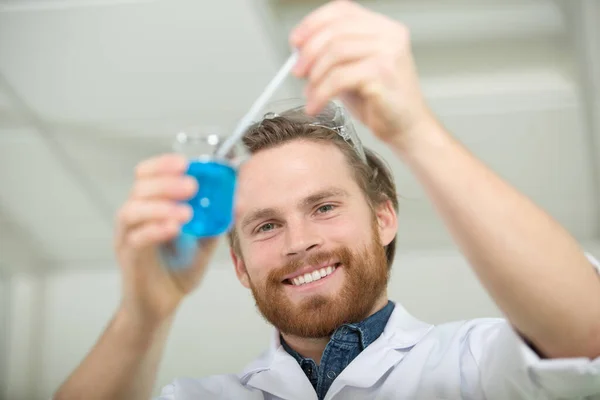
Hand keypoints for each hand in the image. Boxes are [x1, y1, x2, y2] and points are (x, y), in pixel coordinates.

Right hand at [114, 154, 218, 324]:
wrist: (161, 304)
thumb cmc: (178, 269)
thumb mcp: (203, 243)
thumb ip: (214, 223)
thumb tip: (234, 203)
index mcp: (150, 206)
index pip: (147, 175)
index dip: (162, 165)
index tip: (184, 164)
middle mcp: (135, 217)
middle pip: (139, 188)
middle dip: (166, 184)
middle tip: (192, 187)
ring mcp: (128, 236)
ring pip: (131, 211)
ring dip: (160, 207)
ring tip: (186, 213)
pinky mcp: (128, 257)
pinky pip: (135, 239)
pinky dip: (154, 231)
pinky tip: (174, 229)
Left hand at [291, 0, 431, 146]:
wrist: (406, 128)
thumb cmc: (381, 102)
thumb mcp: (353, 70)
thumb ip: (332, 55)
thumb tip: (299, 51)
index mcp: (382, 28)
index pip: (342, 10)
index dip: (313, 23)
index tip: (295, 42)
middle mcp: (388, 35)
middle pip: (335, 31)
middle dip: (308, 53)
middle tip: (297, 72)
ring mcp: (388, 53)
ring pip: (335, 53)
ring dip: (314, 76)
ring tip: (310, 94)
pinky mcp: (383, 75)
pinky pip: (339, 78)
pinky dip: (321, 93)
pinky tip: (316, 104)